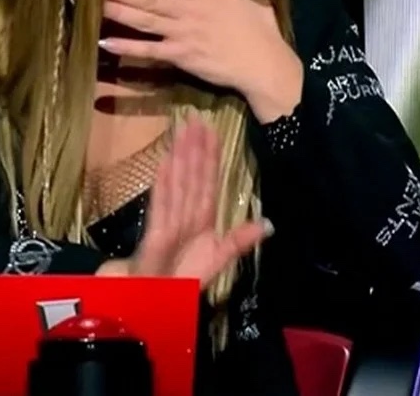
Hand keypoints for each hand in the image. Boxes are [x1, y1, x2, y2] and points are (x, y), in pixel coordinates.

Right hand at [98, 119, 273, 287]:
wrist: (150, 303)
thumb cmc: (180, 280)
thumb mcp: (218, 260)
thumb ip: (239, 241)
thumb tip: (268, 223)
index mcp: (201, 219)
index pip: (208, 182)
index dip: (210, 156)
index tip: (211, 130)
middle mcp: (185, 215)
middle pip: (192, 177)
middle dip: (194, 148)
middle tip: (195, 117)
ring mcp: (168, 223)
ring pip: (178, 185)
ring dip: (180, 158)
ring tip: (182, 131)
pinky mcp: (156, 235)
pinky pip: (162, 207)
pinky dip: (164, 185)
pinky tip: (166, 162)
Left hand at [100, 0, 303, 120]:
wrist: (263, 64)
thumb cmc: (261, 30)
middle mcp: (190, 9)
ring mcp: (183, 33)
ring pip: (144, 20)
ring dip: (118, 12)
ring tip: (96, 5)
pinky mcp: (180, 56)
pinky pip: (147, 50)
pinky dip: (126, 46)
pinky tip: (106, 41)